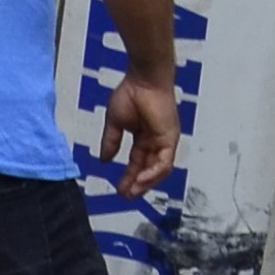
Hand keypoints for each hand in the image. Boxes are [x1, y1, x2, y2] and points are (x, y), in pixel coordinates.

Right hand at [102, 64, 182, 192]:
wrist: (143, 78)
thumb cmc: (132, 93)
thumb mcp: (115, 123)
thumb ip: (111, 142)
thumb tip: (104, 159)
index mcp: (144, 137)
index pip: (137, 163)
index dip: (128, 177)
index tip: (118, 188)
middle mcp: (156, 141)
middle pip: (149, 170)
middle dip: (137, 185)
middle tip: (125, 195)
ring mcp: (165, 141)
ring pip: (159, 170)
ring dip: (146, 183)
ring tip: (132, 192)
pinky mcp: (169, 138)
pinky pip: (164, 163)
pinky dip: (153, 173)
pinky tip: (140, 180)